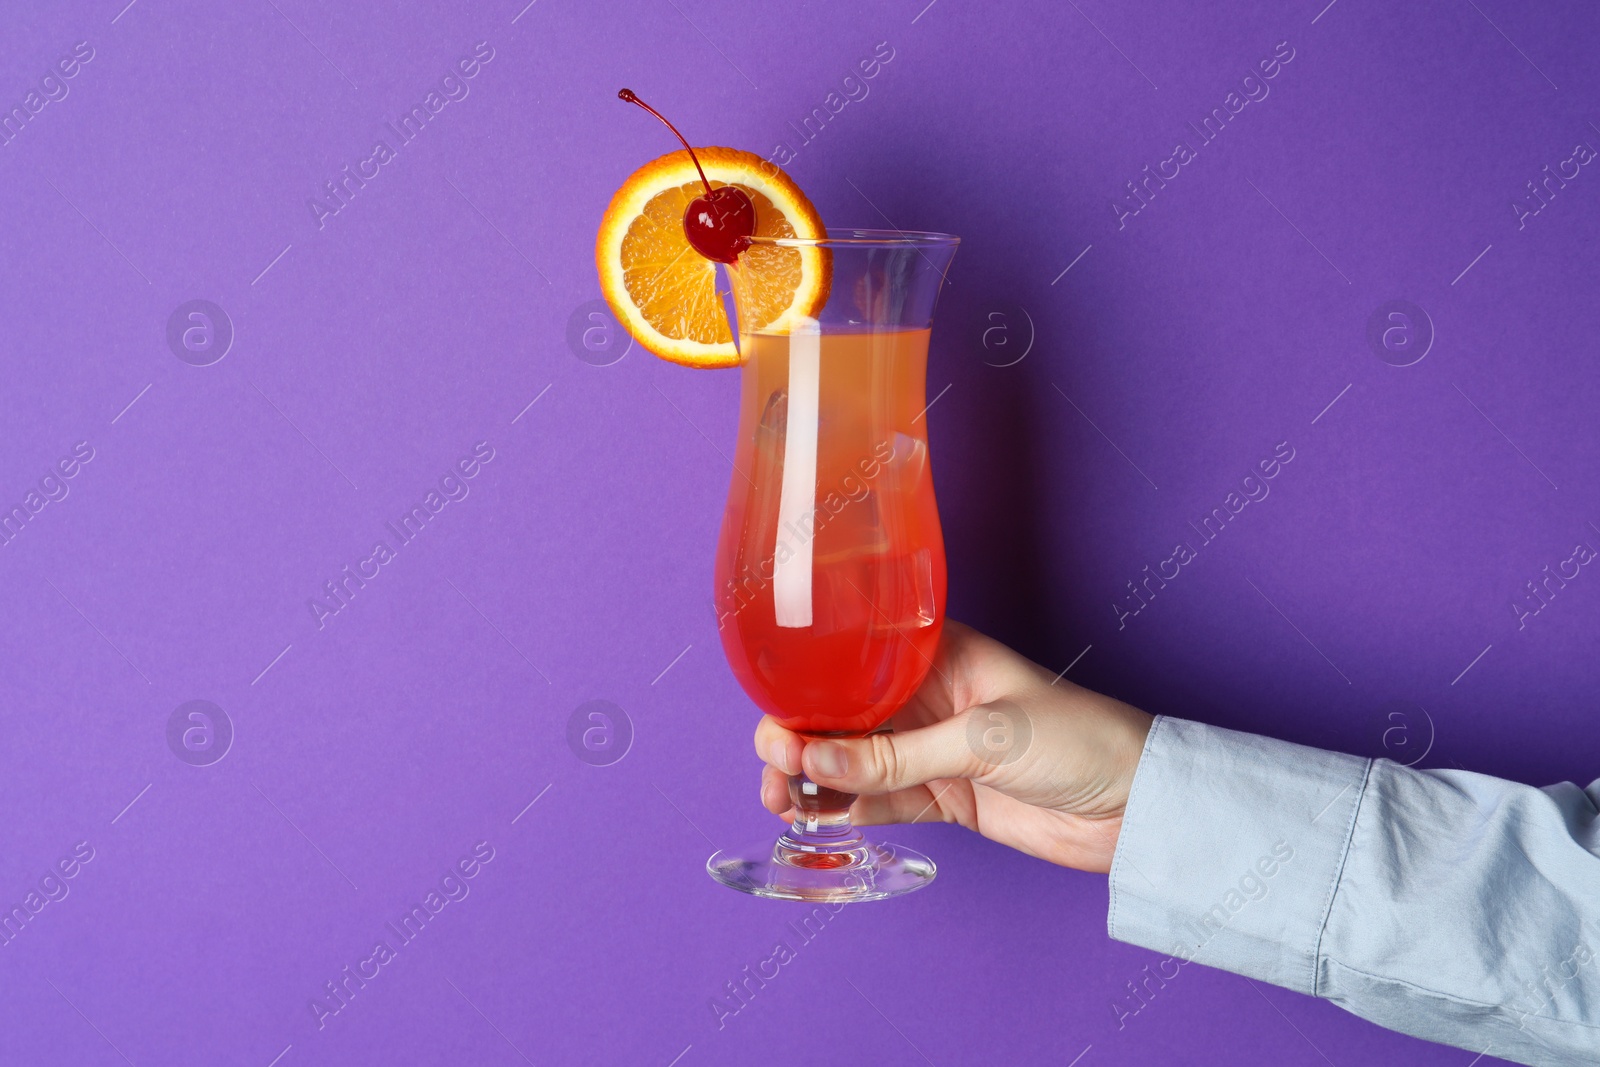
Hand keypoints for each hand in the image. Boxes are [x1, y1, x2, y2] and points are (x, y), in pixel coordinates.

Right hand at [754, 620, 1153, 873]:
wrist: (1138, 806)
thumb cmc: (1080, 739)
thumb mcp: (984, 738)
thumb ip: (896, 755)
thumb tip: (814, 758)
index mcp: (936, 654)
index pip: (852, 663)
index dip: (807, 689)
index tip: (776, 721)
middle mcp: (925, 697)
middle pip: (842, 714)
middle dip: (798, 738)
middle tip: (774, 770)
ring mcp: (932, 749)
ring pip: (851, 761)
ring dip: (812, 778)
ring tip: (781, 800)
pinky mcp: (943, 796)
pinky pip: (879, 800)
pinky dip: (846, 809)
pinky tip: (819, 815)